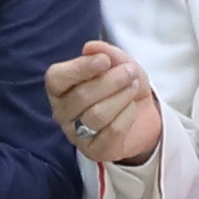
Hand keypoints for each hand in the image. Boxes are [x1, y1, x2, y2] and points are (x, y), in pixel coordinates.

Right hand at [42, 35, 164, 170]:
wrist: (142, 116)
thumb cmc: (121, 87)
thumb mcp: (119, 64)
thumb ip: (106, 53)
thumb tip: (91, 47)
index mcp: (60, 88)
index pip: (57, 79)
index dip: (80, 68)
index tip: (104, 60)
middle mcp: (62, 112)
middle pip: (81, 96)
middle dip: (110, 81)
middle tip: (130, 72)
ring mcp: (76, 134)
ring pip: (96, 115)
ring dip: (121, 96)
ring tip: (134, 86)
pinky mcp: (95, 151)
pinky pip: (111, 132)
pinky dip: (126, 115)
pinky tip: (132, 107)